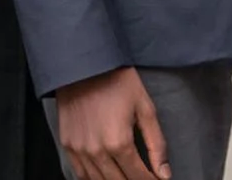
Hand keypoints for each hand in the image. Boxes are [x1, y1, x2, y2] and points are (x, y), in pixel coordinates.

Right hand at [54, 67, 170, 179]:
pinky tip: (105, 175)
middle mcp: (97, 151)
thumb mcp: (145, 108)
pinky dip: (94, 179)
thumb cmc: (116, 81)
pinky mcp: (67, 144)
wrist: (84, 63)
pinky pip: (80, 174)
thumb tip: (164, 174)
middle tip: (144, 176)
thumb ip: (157, 145)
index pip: (139, 177)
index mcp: (119, 143)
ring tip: (127, 176)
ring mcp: (79, 150)